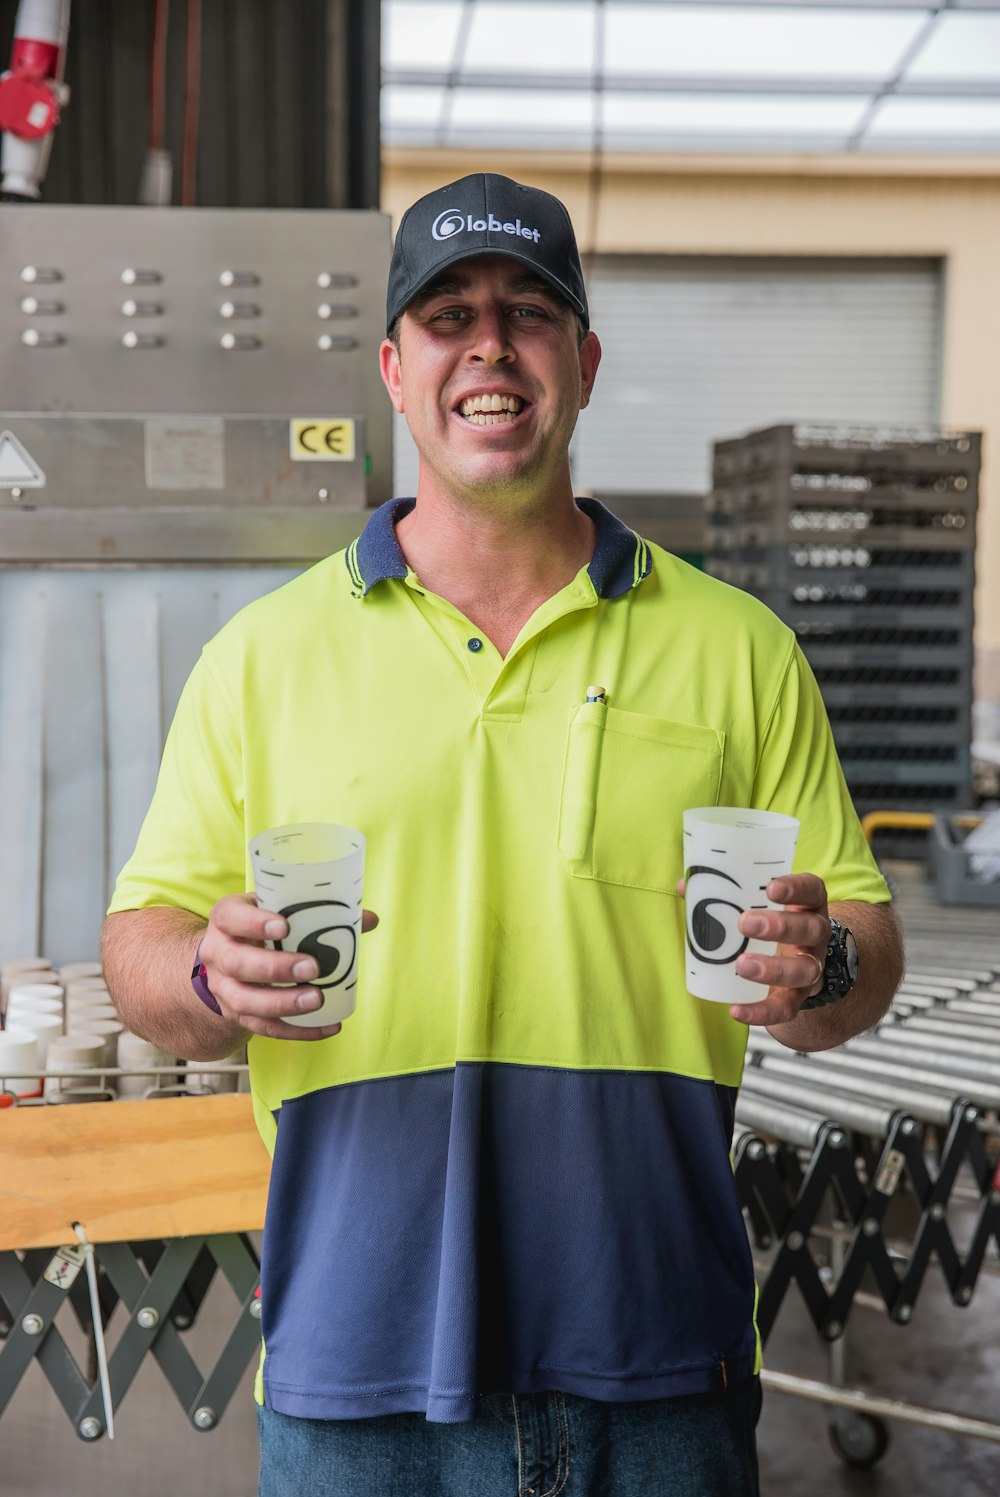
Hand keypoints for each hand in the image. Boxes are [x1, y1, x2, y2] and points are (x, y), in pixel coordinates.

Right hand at [197, 892, 378, 1040]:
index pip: (231, 917)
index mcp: (226, 920)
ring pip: (246, 1001)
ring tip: (317, 1000)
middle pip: (237, 963)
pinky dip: (297, 1031)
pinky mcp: (238, 1014)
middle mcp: (218, 954)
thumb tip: (369, 919)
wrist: (224, 958)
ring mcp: (224, 988)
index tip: (285, 924)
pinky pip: (264, 1028)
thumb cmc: (259, 927)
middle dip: (275, 968)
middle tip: (312, 967)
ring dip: (283, 1003)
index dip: (254, 922)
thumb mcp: (276, 910)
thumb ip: (316, 912)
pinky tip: (327, 1027)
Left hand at [729, 873, 828, 1025]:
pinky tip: (737, 1010)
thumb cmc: (768, 922)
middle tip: (745, 924)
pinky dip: (763, 1012)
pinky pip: (786, 1008)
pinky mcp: (797, 997)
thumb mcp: (755, 904)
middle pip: (810, 928)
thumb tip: (684, 887)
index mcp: (806, 904)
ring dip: (773, 969)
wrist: (793, 963)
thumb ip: (722, 892)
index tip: (771, 888)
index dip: (795, 887)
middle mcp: (814, 935)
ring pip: (803, 970)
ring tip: (741, 965)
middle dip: (780, 927)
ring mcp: (810, 967)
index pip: (811, 889)